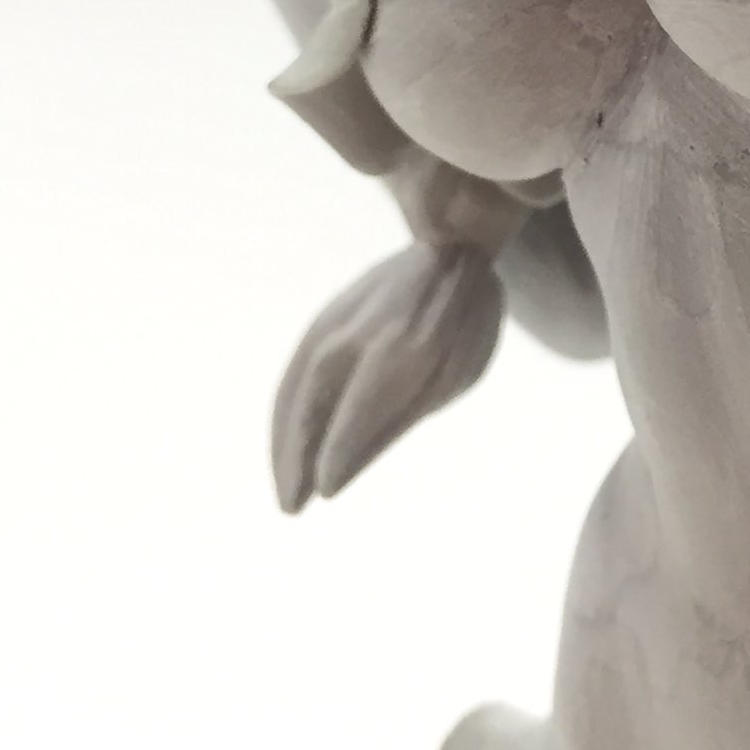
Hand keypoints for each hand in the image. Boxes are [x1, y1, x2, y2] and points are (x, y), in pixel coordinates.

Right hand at [271, 241, 503, 511]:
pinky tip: (288, 450)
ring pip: (296, 385)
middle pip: (316, 393)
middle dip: (299, 452)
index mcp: (409, 340)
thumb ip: (400, 418)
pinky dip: (287, 414)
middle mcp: (364, 326)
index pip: (364, 399)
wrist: (454, 244)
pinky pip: (296, 371)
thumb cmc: (464, 322)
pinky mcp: (324, 317)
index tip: (326, 489)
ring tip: (286, 491)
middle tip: (292, 506)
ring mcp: (338, 316)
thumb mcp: (457, 371)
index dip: (342, 444)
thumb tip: (344, 471)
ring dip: (284, 442)